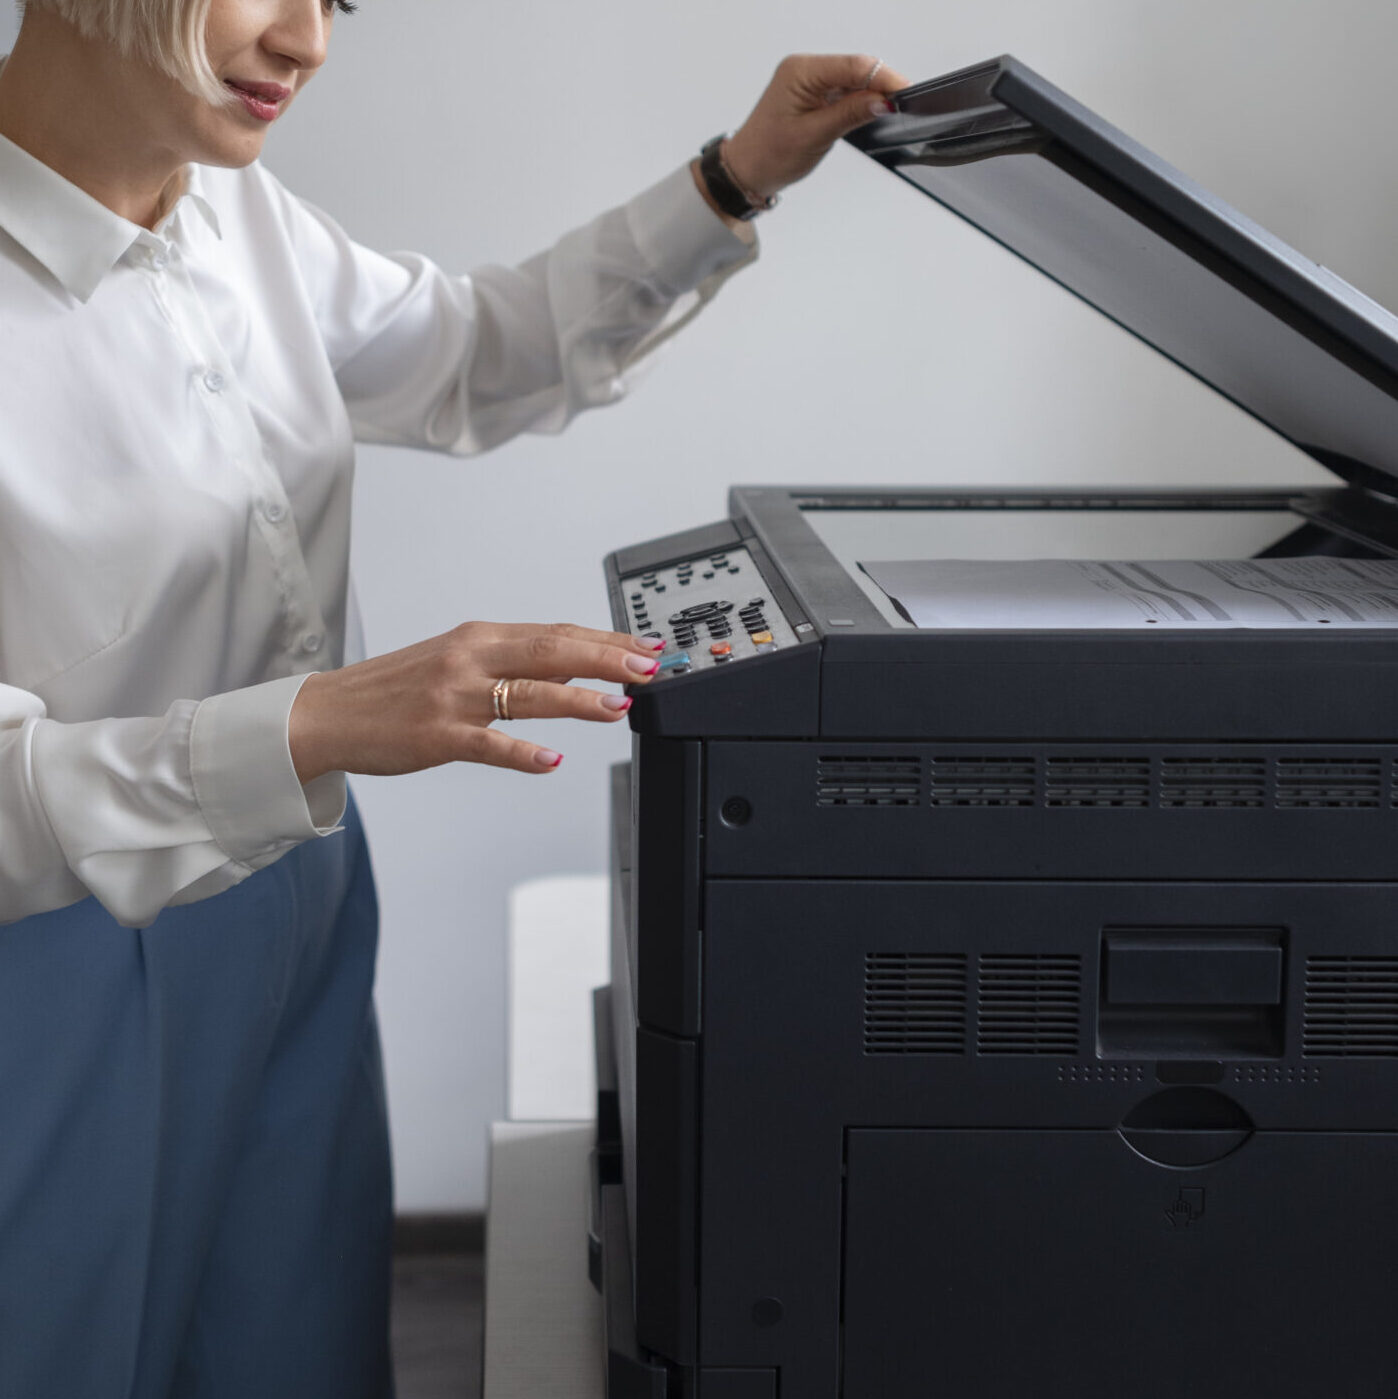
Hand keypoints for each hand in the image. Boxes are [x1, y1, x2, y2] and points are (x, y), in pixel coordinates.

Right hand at [288, 621, 663, 781]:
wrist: (327, 713)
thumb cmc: (395, 688)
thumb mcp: (456, 660)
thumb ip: (513, 663)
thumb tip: (576, 671)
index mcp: (478, 637)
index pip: (556, 632)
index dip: (605, 639)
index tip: (646, 646)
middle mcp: (469, 658)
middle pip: (550, 652)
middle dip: (605, 658)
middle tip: (647, 668)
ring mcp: (453, 697)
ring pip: (527, 694)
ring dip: (578, 700)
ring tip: (618, 706)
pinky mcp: (436, 736)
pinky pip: (488, 744)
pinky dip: (522, 752)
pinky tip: (551, 760)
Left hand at [723, 53, 910, 201]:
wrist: (747, 170)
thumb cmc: (768, 155)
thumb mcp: (815, 136)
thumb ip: (850, 113)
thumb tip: (882, 100)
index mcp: (800, 72)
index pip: (853, 65)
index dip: (883, 77)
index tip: (905, 92)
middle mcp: (804, 69)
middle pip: (856, 68)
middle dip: (880, 84)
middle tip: (901, 106)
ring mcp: (809, 80)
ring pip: (852, 80)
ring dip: (870, 94)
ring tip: (887, 111)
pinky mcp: (813, 93)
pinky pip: (844, 90)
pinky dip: (858, 101)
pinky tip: (868, 112)